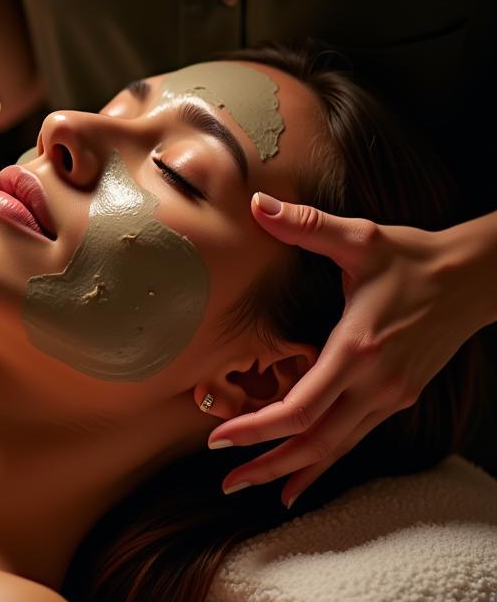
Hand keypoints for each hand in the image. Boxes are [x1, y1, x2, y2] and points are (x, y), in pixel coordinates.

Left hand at [209, 193, 491, 508]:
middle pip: (315, 442)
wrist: (472, 278)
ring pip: (336, 448)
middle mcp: (375, 384)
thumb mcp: (359, 237)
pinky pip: (354, 439)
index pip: (302, 407)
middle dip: (268, 463)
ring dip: (294, 469)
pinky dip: (325, 461)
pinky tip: (303, 477)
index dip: (258, 429)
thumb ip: (305, 226)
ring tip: (253, 485)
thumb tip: (256, 205)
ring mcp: (390, 396)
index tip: (220, 438)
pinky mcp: (398, 397)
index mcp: (357, 349)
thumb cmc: (411, 257)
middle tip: (226, 481)